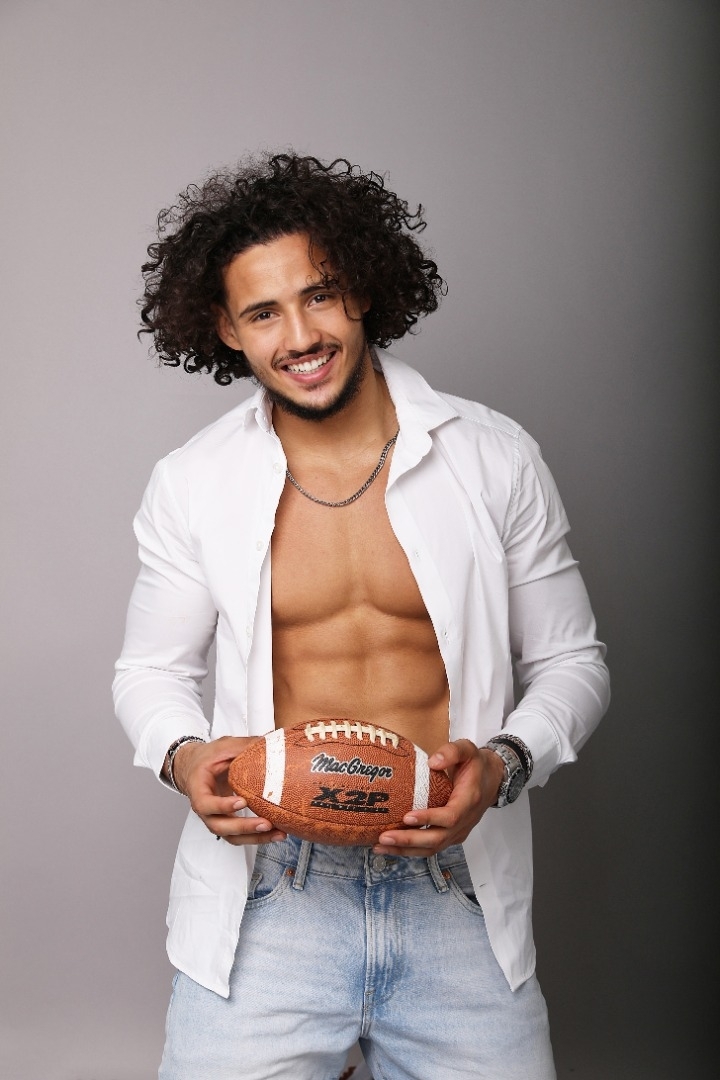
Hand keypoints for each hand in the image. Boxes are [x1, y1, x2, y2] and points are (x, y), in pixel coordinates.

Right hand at [169, 736, 286, 845]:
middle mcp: (205, 809)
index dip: (222, 806)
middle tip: (266, 823)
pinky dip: (258, 837)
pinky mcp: (228, 822)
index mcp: (198, 789)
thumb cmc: (207, 758)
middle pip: (220, 826)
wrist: (196, 768)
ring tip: (278, 833)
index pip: (205, 804)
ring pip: (232, 837)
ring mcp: (216, 818)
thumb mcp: (222, 747)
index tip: (241, 802)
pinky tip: (276, 833)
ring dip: (255, 837)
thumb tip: (271, 741)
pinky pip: (241, 836)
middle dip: (244, 827)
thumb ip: (243, 746)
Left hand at [372, 739, 503, 857]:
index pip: (450, 816)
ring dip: (406, 850)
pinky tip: (391, 847)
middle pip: (438, 839)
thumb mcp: (467, 749)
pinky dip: (411, 850)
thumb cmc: (476, 764)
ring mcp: (458, 832)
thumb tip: (432, 761)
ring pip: (433, 848)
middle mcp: (465, 821)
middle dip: (410, 840)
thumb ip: (451, 751)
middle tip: (384, 837)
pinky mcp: (452, 836)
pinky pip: (432, 847)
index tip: (406, 817)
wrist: (493, 779)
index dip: (429, 819)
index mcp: (469, 800)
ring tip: (380, 846)